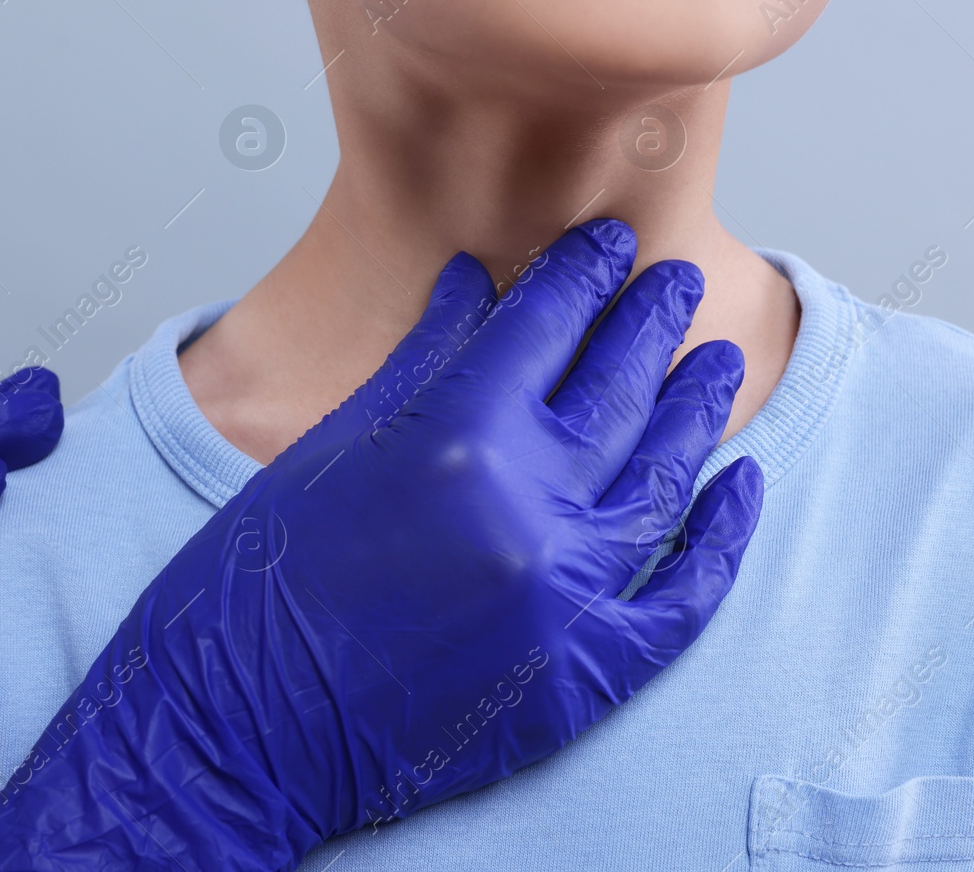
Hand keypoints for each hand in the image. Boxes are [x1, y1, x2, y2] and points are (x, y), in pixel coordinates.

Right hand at [0, 219, 761, 870]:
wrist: (232, 730)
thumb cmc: (254, 588)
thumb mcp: (332, 447)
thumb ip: (425, 360)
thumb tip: (479, 284)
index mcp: (453, 433)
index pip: (544, 321)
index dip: (582, 272)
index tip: (607, 243)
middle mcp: (523, 505)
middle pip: (618, 386)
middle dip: (652, 321)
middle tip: (677, 281)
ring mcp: (562, 595)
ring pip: (662, 478)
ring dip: (696, 411)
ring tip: (716, 364)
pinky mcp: (579, 676)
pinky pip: (681, 601)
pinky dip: (720, 543)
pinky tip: (741, 489)